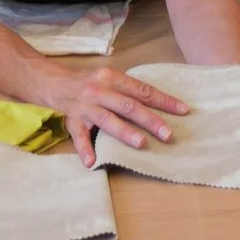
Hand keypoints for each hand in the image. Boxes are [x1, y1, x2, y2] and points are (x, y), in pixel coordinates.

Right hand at [46, 66, 188, 167]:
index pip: (142, 90)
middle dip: (150, 120)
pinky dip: (85, 149)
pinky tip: (92, 162)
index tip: (183, 111)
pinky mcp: (72, 121)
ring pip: (108, 119)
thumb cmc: (90, 82)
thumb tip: (159, 105)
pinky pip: (79, 136)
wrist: (55, 82)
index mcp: (113, 78)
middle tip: (168, 134)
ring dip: (125, 132)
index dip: (163, 101)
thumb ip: (129, 91)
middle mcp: (100, 90)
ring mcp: (86, 106)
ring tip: (141, 143)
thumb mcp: (110, 79)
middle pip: (128, 105)